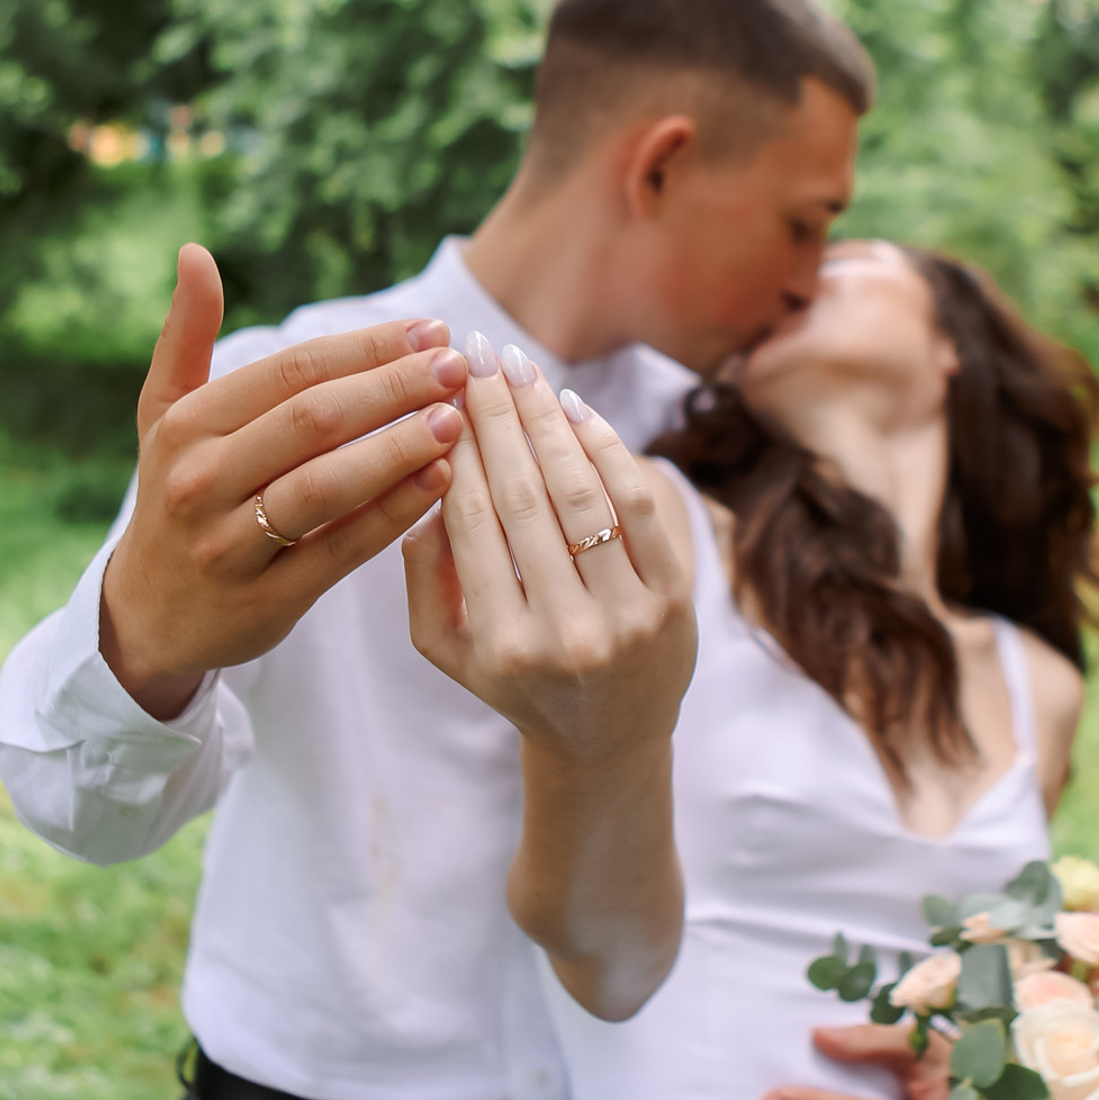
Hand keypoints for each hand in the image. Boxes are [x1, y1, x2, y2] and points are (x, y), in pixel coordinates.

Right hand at [100, 244, 470, 716]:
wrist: (147, 616)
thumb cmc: (176, 494)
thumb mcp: (164, 415)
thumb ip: (186, 335)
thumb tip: (195, 252)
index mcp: (188, 426)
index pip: (293, 372)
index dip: (367, 348)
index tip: (431, 329)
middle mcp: (201, 481)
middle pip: (313, 421)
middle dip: (393, 387)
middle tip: (457, 366)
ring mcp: (229, 545)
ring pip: (326, 486)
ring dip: (398, 448)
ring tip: (457, 419)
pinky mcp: (264, 601)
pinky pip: (339, 551)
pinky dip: (393, 514)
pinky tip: (442, 481)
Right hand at [403, 333, 695, 1017]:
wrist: (609, 743)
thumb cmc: (516, 685)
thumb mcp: (447, 651)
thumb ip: (421, 578)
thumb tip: (423, 490)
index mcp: (503, 644)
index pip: (474, 521)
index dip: (459, 448)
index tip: (445, 395)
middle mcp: (568, 633)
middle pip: (526, 496)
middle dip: (500, 417)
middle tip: (480, 356)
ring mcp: (629, 617)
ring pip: (584, 493)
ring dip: (551, 422)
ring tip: (523, 374)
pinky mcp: (677, 601)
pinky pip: (640, 505)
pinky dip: (610, 450)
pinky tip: (577, 412)